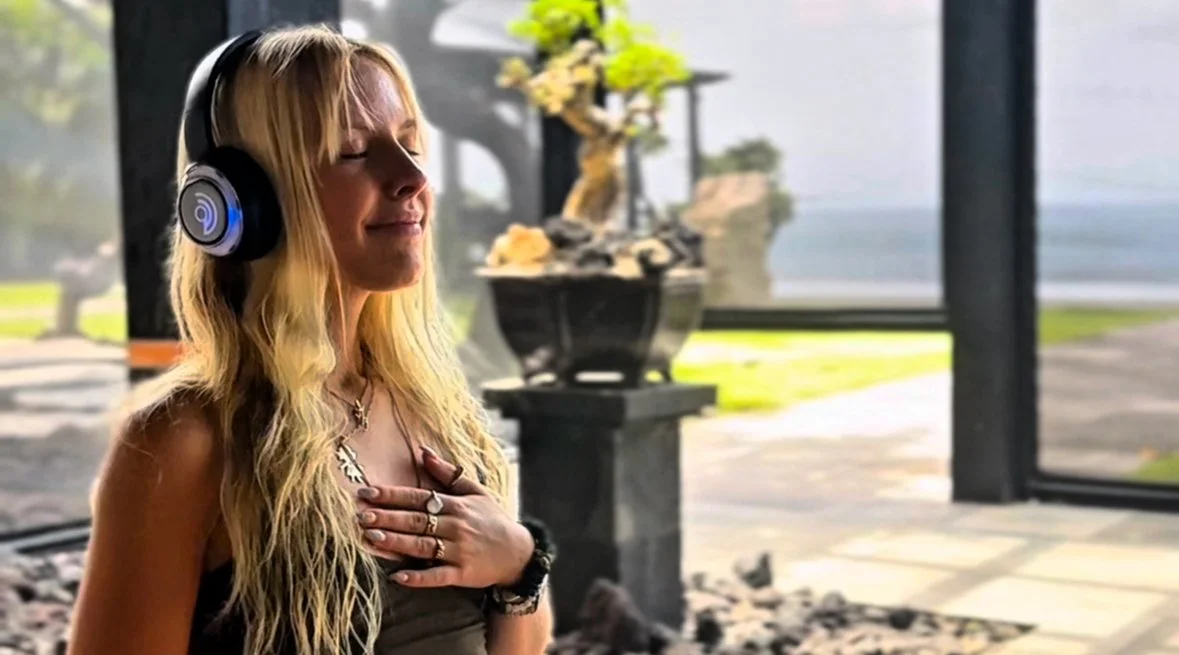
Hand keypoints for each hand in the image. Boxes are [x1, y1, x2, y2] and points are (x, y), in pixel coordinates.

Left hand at [356, 446, 534, 588]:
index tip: (367, 492)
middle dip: (387, 517)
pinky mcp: (462, 574)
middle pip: (416, 521)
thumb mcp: (475, 491)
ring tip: (371, 538)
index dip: (392, 495)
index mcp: (456, 505)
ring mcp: (459, 551)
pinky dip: (418, 577)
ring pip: (422, 546)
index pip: (418, 497)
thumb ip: (448, 473)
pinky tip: (397, 576)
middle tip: (361, 515)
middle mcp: (456, 526)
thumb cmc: (492, 519)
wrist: (518, 553)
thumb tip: (423, 451)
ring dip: (396, 543)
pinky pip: (437, 576)